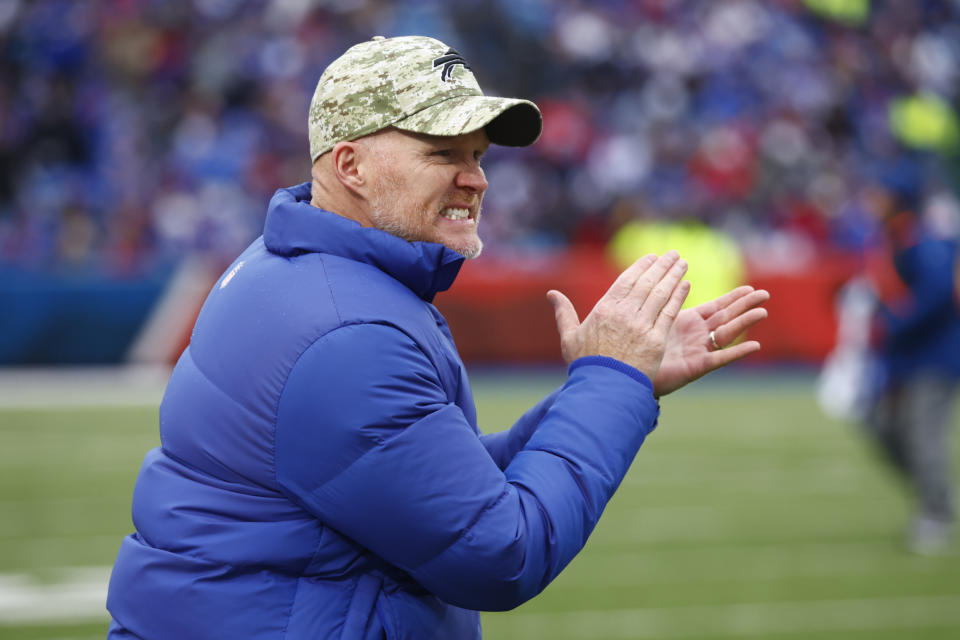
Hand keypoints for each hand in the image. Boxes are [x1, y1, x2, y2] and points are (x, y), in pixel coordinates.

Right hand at [547, 251, 690, 381]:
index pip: (627, 280)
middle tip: (673, 254)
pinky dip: (678, 296)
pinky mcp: (656, 340)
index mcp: (604, 309)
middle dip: (662, 265)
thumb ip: (564, 312)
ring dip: (673, 276)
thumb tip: (552, 294)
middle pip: (647, 282)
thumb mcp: (569, 336)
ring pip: (660, 293)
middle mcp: (624, 313)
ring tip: (682, 263)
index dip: (641, 266)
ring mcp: (642, 326)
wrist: (603, 388)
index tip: (653, 257)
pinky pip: (669, 312)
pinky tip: (685, 285)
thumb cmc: (586, 364)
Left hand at [652, 285, 769, 395]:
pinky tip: (754, 345)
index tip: (749, 288)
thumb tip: (670, 279)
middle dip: (745, 305)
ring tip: (763, 312)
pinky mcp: (697, 367)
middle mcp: (699, 335)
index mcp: (690, 322)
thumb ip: (666, 302)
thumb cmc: (642, 346)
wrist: (632, 373)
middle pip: (726, 317)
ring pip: (727, 334)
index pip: (716, 307)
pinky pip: (720, 358)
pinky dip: (737, 352)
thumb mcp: (656, 319)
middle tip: (765, 294)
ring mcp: (700, 351)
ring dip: (744, 323)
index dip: (732, 297)